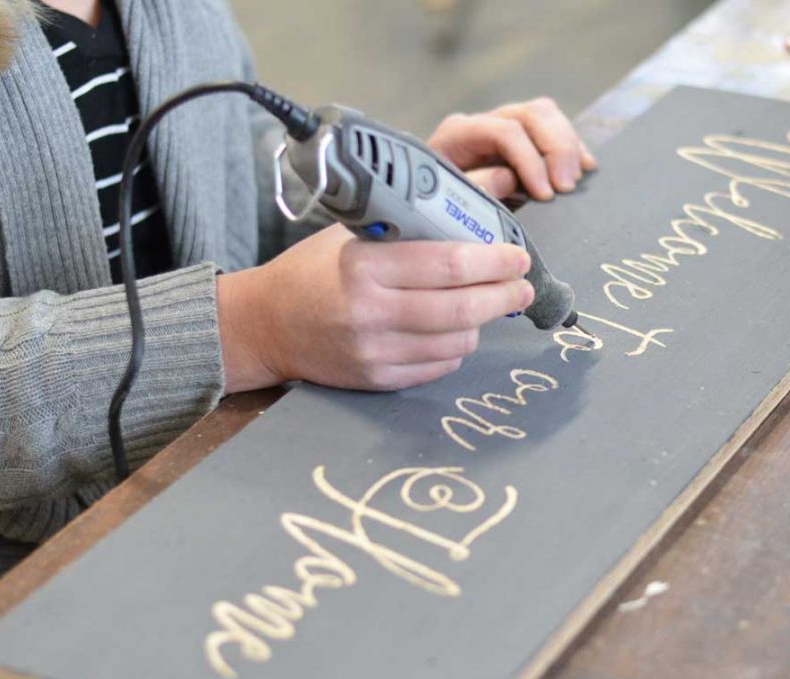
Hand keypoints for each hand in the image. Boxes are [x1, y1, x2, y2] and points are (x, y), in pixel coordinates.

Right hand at [217, 224, 533, 392]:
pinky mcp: (378, 379)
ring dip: (482, 321)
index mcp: (363, 265)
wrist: (268, 324)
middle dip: (504, 295)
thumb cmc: (316, 269)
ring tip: (487, 303)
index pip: (448, 263)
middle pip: (462, 308)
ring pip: (457, 342)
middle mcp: (369, 312)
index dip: (494, 260)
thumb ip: (418, 216)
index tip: (517, 255)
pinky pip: (439, 366)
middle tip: (522, 285)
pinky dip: (457, 347)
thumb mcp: (357, 231)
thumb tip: (487, 188)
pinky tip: (455, 329)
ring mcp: (374, 351)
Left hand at [427, 97, 596, 200]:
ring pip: (544, 115)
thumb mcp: (444, 204)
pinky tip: (584, 167)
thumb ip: (475, 189)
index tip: (546, 194)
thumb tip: (509, 177)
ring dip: (567, 145)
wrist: (420, 215)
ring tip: (576, 179)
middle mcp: (480, 124)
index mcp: (458, 134)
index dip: (531, 160)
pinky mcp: (517, 142)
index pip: (506, 132)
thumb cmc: (428, 212)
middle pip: (530, 115)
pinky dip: (570, 146)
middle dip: (556, 149)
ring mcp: (499, 128)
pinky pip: (551, 129)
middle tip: (566, 187)